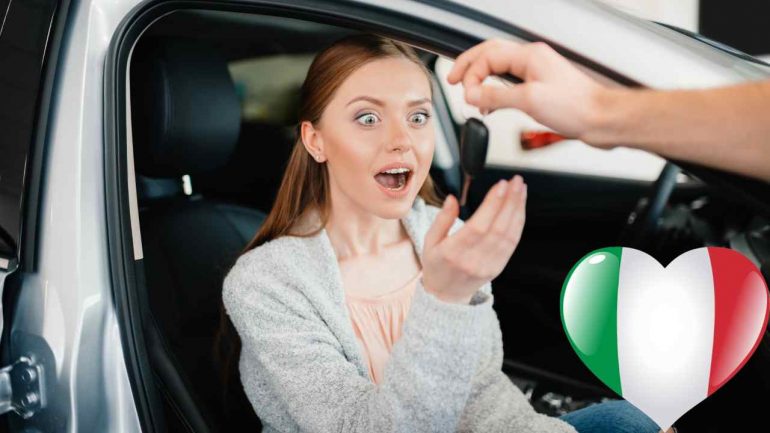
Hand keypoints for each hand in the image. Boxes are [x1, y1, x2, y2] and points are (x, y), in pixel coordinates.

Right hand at [422, 175, 526, 303]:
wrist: (446, 295)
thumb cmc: (437, 265)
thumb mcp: (430, 241)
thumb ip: (442, 219)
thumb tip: (452, 198)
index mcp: (453, 252)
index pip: (478, 225)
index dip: (492, 204)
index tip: (501, 185)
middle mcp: (473, 260)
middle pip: (498, 228)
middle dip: (510, 201)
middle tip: (516, 182)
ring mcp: (488, 265)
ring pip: (508, 234)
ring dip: (517, 209)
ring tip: (520, 190)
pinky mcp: (498, 268)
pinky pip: (512, 243)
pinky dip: (518, 223)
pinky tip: (519, 208)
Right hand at [446, 39, 612, 147]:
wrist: (599, 119)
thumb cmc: (576, 107)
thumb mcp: (529, 101)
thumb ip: (496, 96)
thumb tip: (472, 93)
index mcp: (529, 56)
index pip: (488, 56)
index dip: (471, 73)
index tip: (464, 92)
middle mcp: (532, 60)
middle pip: (490, 55)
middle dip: (469, 67)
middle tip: (453, 81)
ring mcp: (536, 73)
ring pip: (499, 68)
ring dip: (482, 80)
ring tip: (471, 96)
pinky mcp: (539, 87)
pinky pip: (509, 82)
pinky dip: (495, 91)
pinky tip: (491, 105)